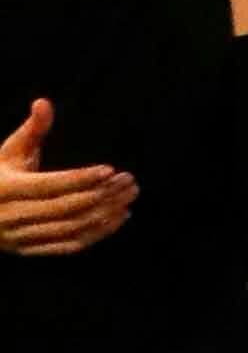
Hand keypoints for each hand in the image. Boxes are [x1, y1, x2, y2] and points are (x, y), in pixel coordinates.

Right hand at [0, 103, 134, 257]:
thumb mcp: (10, 151)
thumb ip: (32, 129)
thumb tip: (43, 102)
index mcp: (5, 188)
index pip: (47, 185)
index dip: (79, 178)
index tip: (110, 169)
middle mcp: (9, 216)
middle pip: (63, 208)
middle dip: (100, 195)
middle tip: (129, 181)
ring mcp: (18, 237)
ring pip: (69, 228)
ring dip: (104, 214)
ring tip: (129, 196)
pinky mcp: (28, 250)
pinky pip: (68, 246)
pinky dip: (97, 234)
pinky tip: (119, 217)